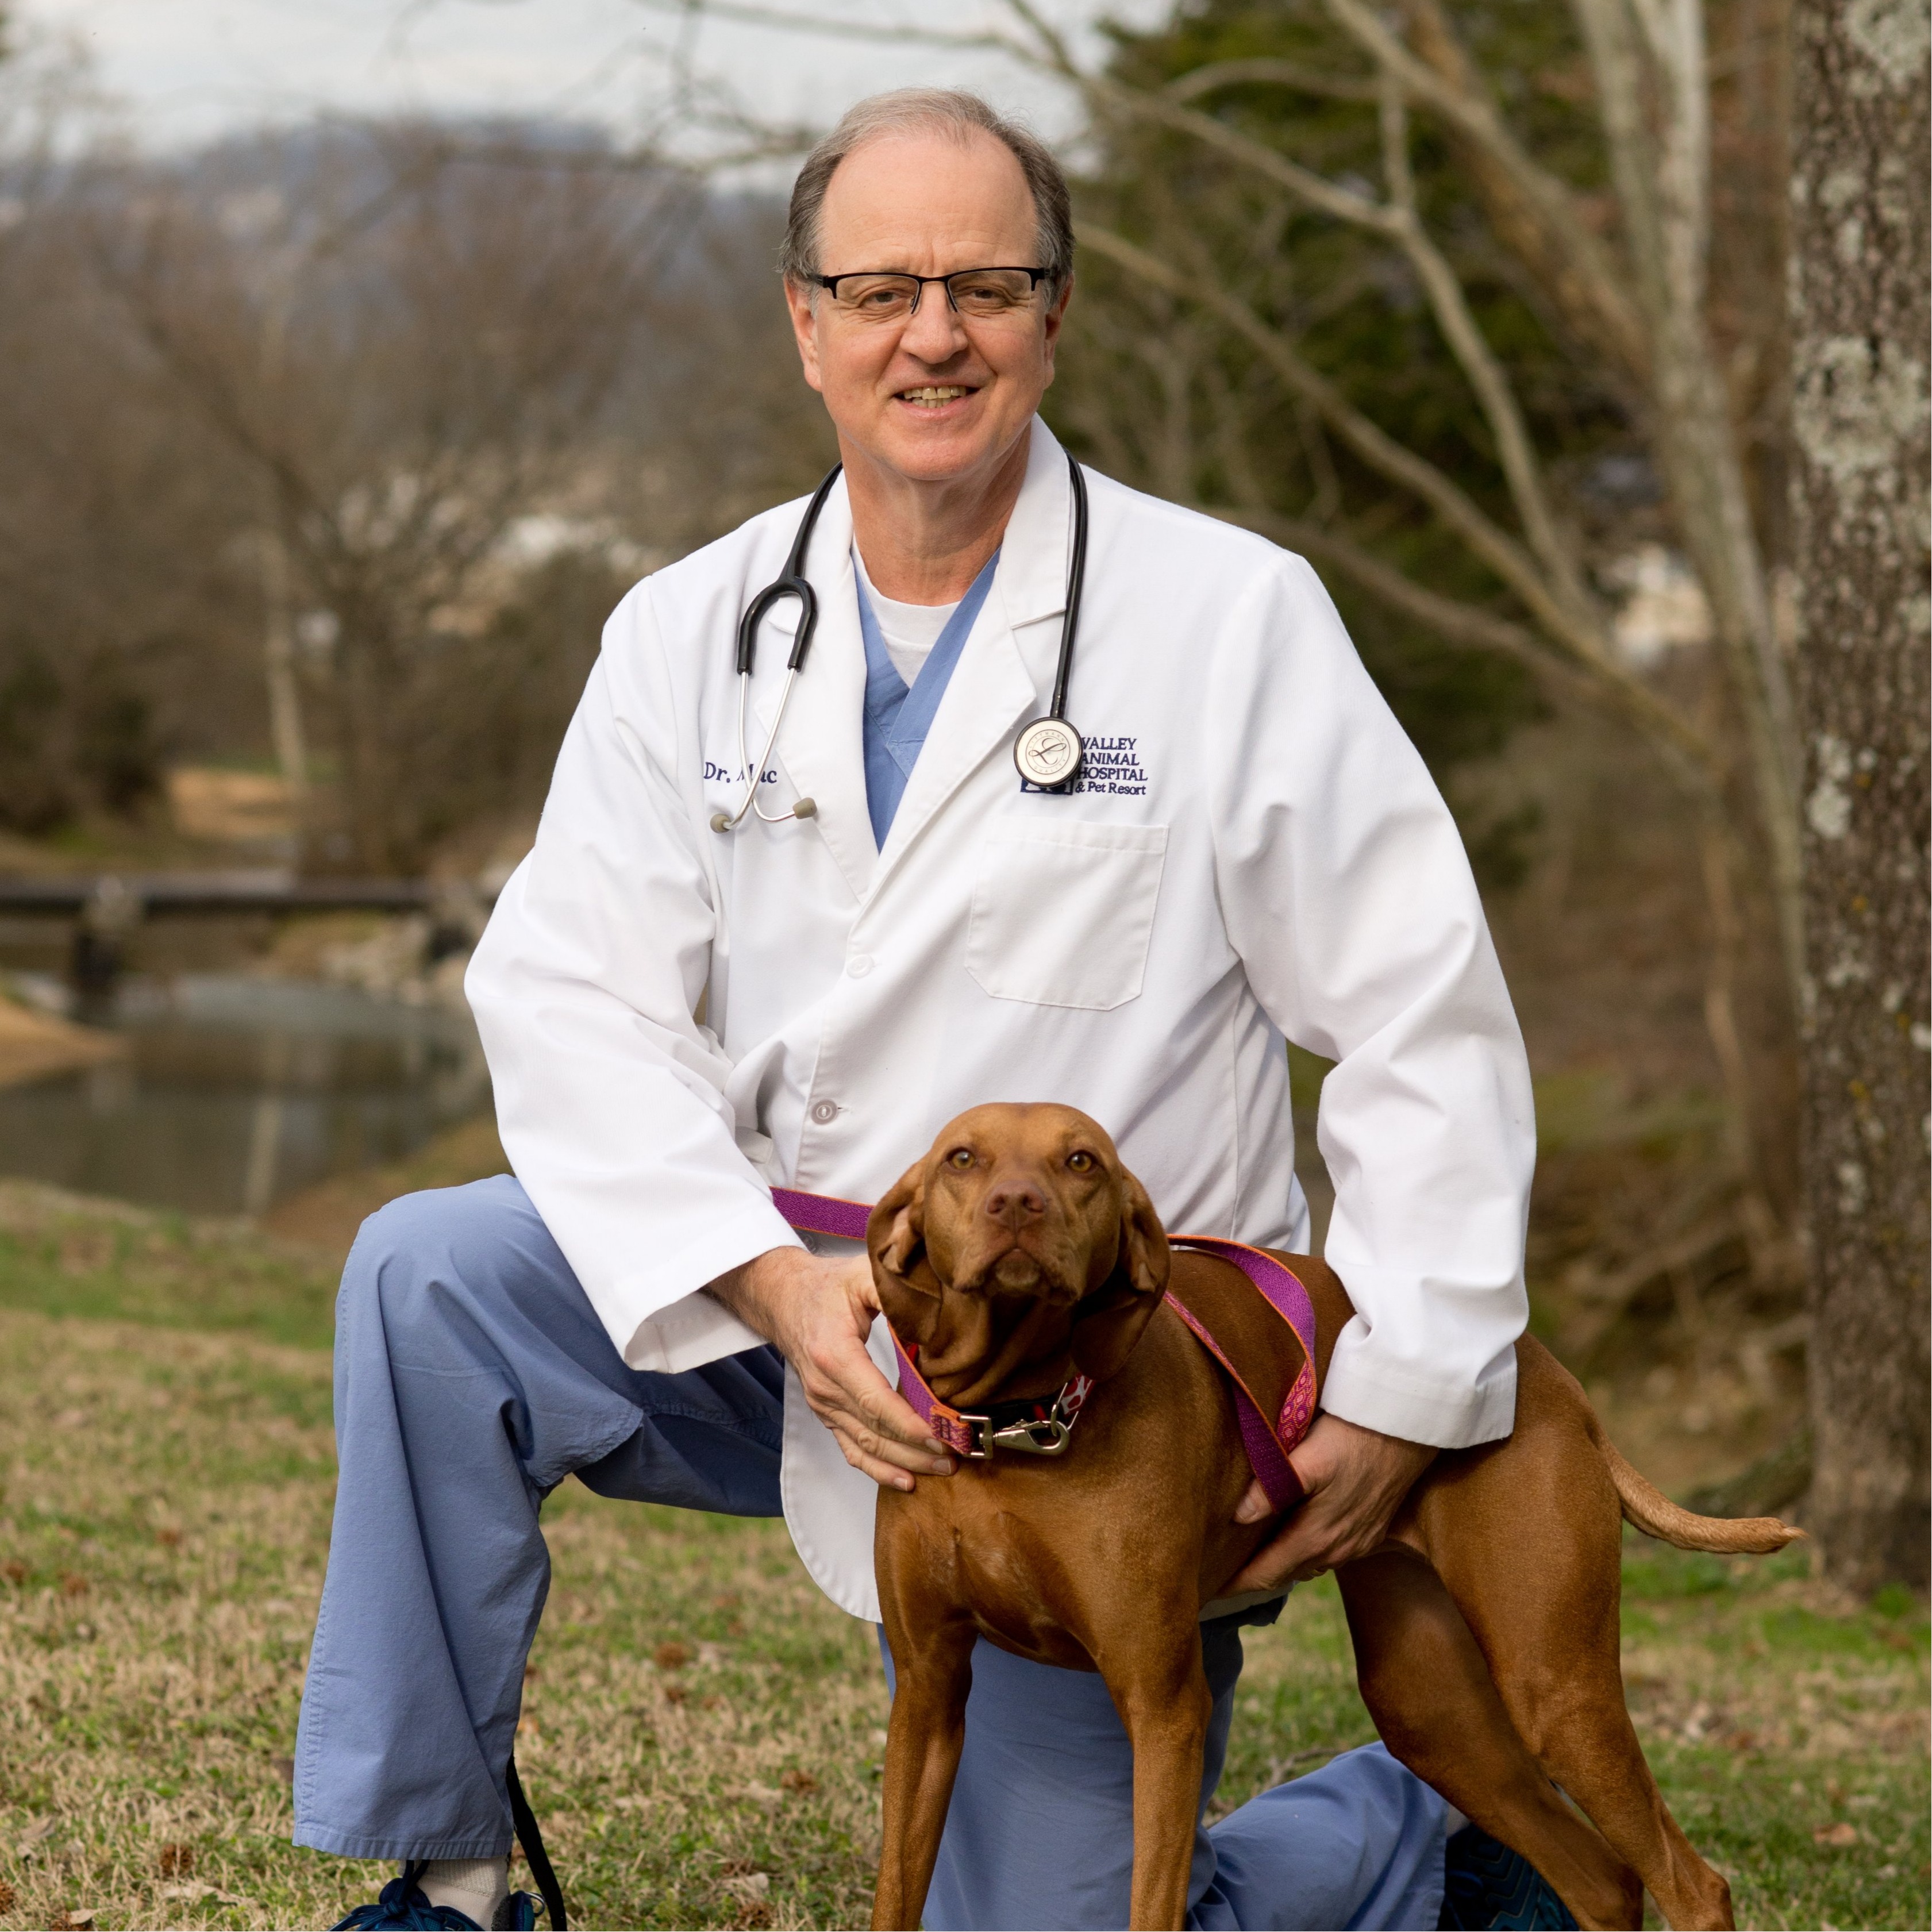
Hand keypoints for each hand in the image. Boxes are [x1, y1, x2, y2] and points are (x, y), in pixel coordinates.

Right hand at [707, 1247, 954, 1491]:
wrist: (784, 1299)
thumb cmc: (827, 1287)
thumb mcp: (860, 1275)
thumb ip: (892, 1290)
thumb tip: (933, 1305)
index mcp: (835, 1355)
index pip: (876, 1401)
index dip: (911, 1423)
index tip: (944, 1434)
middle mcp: (825, 1388)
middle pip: (874, 1432)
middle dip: (917, 1449)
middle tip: (958, 1454)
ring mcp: (823, 1405)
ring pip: (865, 1447)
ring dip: (905, 1462)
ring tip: (943, 1467)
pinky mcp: (826, 1413)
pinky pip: (851, 1449)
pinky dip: (878, 1469)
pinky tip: (906, 1480)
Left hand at [1224, 1414, 1434, 1593]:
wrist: (1405, 1429)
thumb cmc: (1351, 1437)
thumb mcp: (1308, 1459)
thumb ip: (1272, 1489)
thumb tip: (1237, 1516)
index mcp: (1315, 1537)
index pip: (1265, 1575)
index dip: (1235, 1585)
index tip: (1208, 1590)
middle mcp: (1336, 1550)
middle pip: (1284, 1574)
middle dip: (1253, 1576)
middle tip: (1222, 1571)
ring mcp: (1357, 1545)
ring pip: (1308, 1566)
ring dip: (1281, 1564)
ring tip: (1252, 1555)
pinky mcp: (1371, 1533)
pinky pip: (1331, 1555)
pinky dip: (1306, 1553)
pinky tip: (1296, 1537)